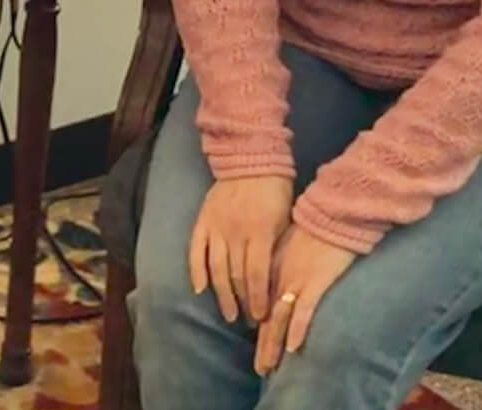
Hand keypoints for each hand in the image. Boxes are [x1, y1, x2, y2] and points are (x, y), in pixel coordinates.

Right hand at [188, 176, 291, 324]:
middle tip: (247, 321)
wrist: (250, 159)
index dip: (258, 298)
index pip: (257, 274)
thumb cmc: (276, 191)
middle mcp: (235, 232)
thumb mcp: (285, 220)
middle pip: (236, 275)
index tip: (261, 317)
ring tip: (227, 314)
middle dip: (242, 302)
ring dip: (221, 294)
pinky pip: (196, 249)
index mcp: (259, 232)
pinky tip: (199, 289)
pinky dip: (196, 270)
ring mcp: (216, 227)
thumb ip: (276, 248)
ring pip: (216, 268)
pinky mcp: (203, 221)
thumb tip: (273, 280)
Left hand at [254, 225, 355, 374]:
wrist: (329, 213)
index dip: (256, 327)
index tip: (254, 346)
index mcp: (269, 269)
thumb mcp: (282, 246)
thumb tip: (267, 284)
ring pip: (280, 318)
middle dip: (263, 344)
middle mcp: (278, 278)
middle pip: (266, 317)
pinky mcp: (316, 282)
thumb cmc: (308, 228)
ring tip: (268, 365)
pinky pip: (304, 310)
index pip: (258, 304)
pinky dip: (298, 329)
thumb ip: (273, 266)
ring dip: (274, 344)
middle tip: (259, 368)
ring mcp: (296, 281)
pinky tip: (293, 346)